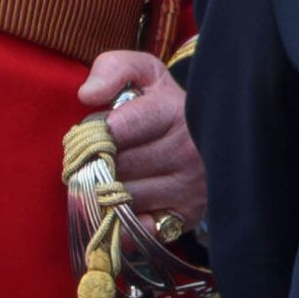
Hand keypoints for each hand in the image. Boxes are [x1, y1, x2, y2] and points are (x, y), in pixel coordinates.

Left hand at [74, 48, 205, 229]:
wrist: (211, 136)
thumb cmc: (164, 104)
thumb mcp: (144, 74)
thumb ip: (113, 68)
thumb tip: (87, 95)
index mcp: (174, 111)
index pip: (115, 130)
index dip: (93, 135)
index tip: (90, 136)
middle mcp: (188, 151)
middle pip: (116, 167)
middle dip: (96, 164)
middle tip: (94, 159)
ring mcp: (190, 187)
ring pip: (123, 197)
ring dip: (106, 191)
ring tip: (108, 178)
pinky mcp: (186, 217)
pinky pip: (137, 229)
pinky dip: (121, 222)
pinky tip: (122, 205)